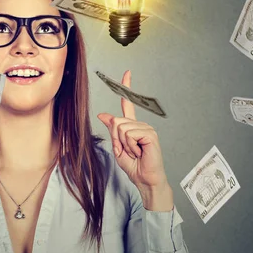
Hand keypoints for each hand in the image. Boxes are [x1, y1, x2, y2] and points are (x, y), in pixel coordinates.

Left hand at [97, 70, 168, 191]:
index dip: (127, 87)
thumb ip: (111, 130)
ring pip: (121, 129)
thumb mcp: (117, 147)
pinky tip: (140, 152)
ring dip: (124, 145)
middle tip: (127, 150)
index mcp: (132, 126)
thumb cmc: (133, 166)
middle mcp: (140, 124)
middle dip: (117, 139)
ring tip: (135, 152)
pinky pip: (130, 135)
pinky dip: (131, 146)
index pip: (128, 103)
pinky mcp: (150, 134)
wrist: (144, 179)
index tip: (127, 73)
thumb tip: (102, 115)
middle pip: (116, 122)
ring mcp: (146, 128)